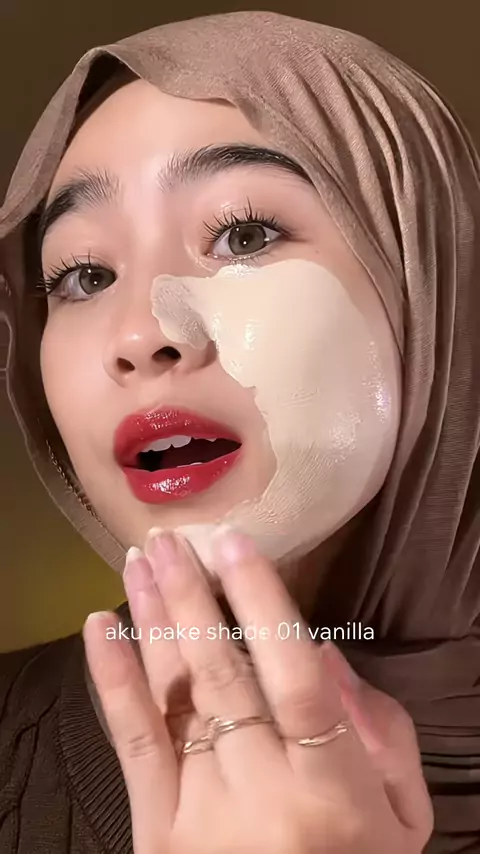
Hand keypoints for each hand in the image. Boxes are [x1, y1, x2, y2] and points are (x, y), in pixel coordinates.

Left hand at [83, 527, 432, 853]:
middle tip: (170, 537)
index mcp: (332, 792)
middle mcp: (261, 796)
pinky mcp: (156, 830)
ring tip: (140, 560)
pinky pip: (132, 743)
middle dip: (192, 596)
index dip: (262, 604)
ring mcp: (200, 814)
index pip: (296, 680)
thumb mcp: (402, 815)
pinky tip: (100, 626)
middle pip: (222, 676)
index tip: (234, 544)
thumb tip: (322, 649)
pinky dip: (113, 679)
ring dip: (154, 619)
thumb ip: (380, 731)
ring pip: (174, 697)